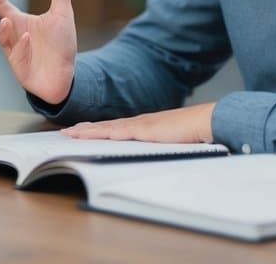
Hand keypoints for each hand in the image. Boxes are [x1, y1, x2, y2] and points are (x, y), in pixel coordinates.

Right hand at [0, 0, 77, 104]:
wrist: (65, 77)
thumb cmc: (60, 46)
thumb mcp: (62, 15)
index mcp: (21, 24)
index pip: (4, 8)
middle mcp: (15, 38)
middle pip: (2, 27)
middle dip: (0, 20)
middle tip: (2, 11)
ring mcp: (17, 55)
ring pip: (7, 44)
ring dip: (7, 33)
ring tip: (8, 21)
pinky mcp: (22, 71)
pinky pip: (18, 60)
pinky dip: (21, 49)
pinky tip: (27, 38)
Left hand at [61, 103, 216, 143]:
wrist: (207, 122)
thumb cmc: (196, 134)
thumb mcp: (175, 143)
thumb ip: (165, 146)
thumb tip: (161, 154)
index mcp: (147, 126)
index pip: (118, 128)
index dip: (100, 129)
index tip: (85, 131)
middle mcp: (140, 123)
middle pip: (107, 126)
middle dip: (87, 129)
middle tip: (68, 132)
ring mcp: (140, 125)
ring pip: (106, 128)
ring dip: (87, 131)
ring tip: (69, 133)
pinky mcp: (142, 130)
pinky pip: (113, 132)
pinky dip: (97, 133)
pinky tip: (85, 136)